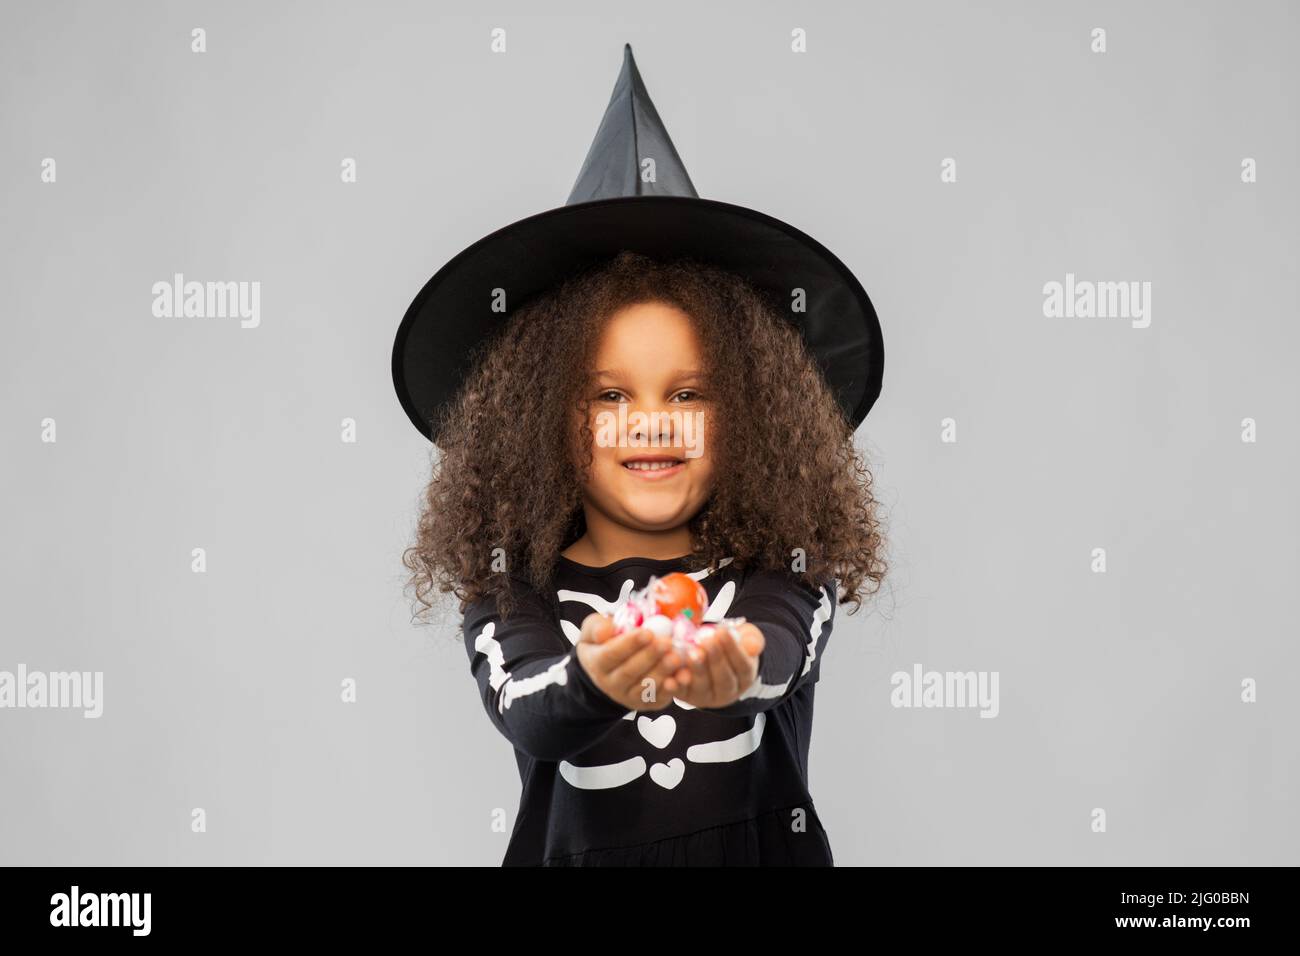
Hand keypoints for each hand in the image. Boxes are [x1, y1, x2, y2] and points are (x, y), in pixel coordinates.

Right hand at [574, 613, 691, 710]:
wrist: (610, 670)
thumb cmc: (605, 642)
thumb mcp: (593, 630)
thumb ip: (597, 627)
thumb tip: (604, 632)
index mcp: (597, 663)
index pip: (611, 655)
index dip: (629, 644)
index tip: (647, 632)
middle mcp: (610, 684)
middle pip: (630, 672)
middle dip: (650, 657)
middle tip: (667, 643)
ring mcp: (628, 696)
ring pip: (646, 686)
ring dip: (663, 672)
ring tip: (677, 657)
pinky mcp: (646, 704)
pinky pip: (659, 697)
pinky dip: (673, 688)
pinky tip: (683, 675)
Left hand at [670, 622, 763, 709]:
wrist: (709, 657)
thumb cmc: (729, 645)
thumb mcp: (745, 639)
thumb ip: (752, 641)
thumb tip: (754, 647)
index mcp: (744, 678)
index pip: (742, 666)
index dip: (733, 649)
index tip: (723, 631)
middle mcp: (727, 692)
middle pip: (723, 679)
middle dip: (715, 659)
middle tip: (707, 641)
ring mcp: (706, 697)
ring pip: (703, 687)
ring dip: (696, 670)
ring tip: (691, 652)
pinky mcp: (687, 697)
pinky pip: (681, 693)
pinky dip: (675, 687)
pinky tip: (670, 677)